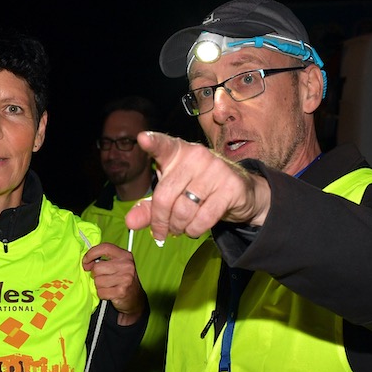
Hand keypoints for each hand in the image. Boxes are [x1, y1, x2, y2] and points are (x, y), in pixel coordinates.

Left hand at [83, 242, 144, 325]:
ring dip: (99, 286)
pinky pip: (100, 292)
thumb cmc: (123, 280)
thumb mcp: (118, 265)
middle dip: (96, 275)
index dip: (91, 254)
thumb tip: (87, 261)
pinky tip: (110, 293)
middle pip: (97, 268)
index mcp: (125, 256)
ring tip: (108, 286)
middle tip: (103, 278)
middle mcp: (126, 265)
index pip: (104, 248)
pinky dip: (102, 294)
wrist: (135, 297)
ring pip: (97, 281)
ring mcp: (125, 279)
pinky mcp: (121, 291)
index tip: (86, 262)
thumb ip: (105, 259)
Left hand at [123, 131, 271, 241]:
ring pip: (183, 210)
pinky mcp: (231, 187)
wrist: (241, 192)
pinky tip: (194, 229)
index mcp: (178, 152)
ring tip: (179, 228)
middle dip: (160, 221)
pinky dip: (194, 230)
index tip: (142, 139)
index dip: (153, 143)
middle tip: (161, 232)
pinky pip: (204, 218)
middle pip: (165, 196)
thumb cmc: (198, 190)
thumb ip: (149, 208)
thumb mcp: (171, 196)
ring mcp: (215, 169)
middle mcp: (196, 155)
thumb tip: (130, 222)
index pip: (163, 145)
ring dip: (178, 227)